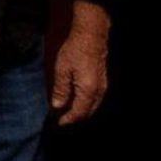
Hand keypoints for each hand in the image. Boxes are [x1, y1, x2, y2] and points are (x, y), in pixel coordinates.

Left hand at [51, 0, 109, 124]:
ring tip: (68, 112)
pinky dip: (86, 104)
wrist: (91, 37)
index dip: (69, 119)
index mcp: (88, 90)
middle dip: (76, 118)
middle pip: (88, 112)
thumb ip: (60, 90)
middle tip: (63, 119)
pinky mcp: (102, 82)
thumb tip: (57, 106)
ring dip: (81, 112)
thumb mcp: (62, 70)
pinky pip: (95, 99)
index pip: (79, 112)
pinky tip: (76, 101)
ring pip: (93, 106)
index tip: (59, 123)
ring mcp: (102, 87)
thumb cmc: (75, 51)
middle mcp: (98, 91)